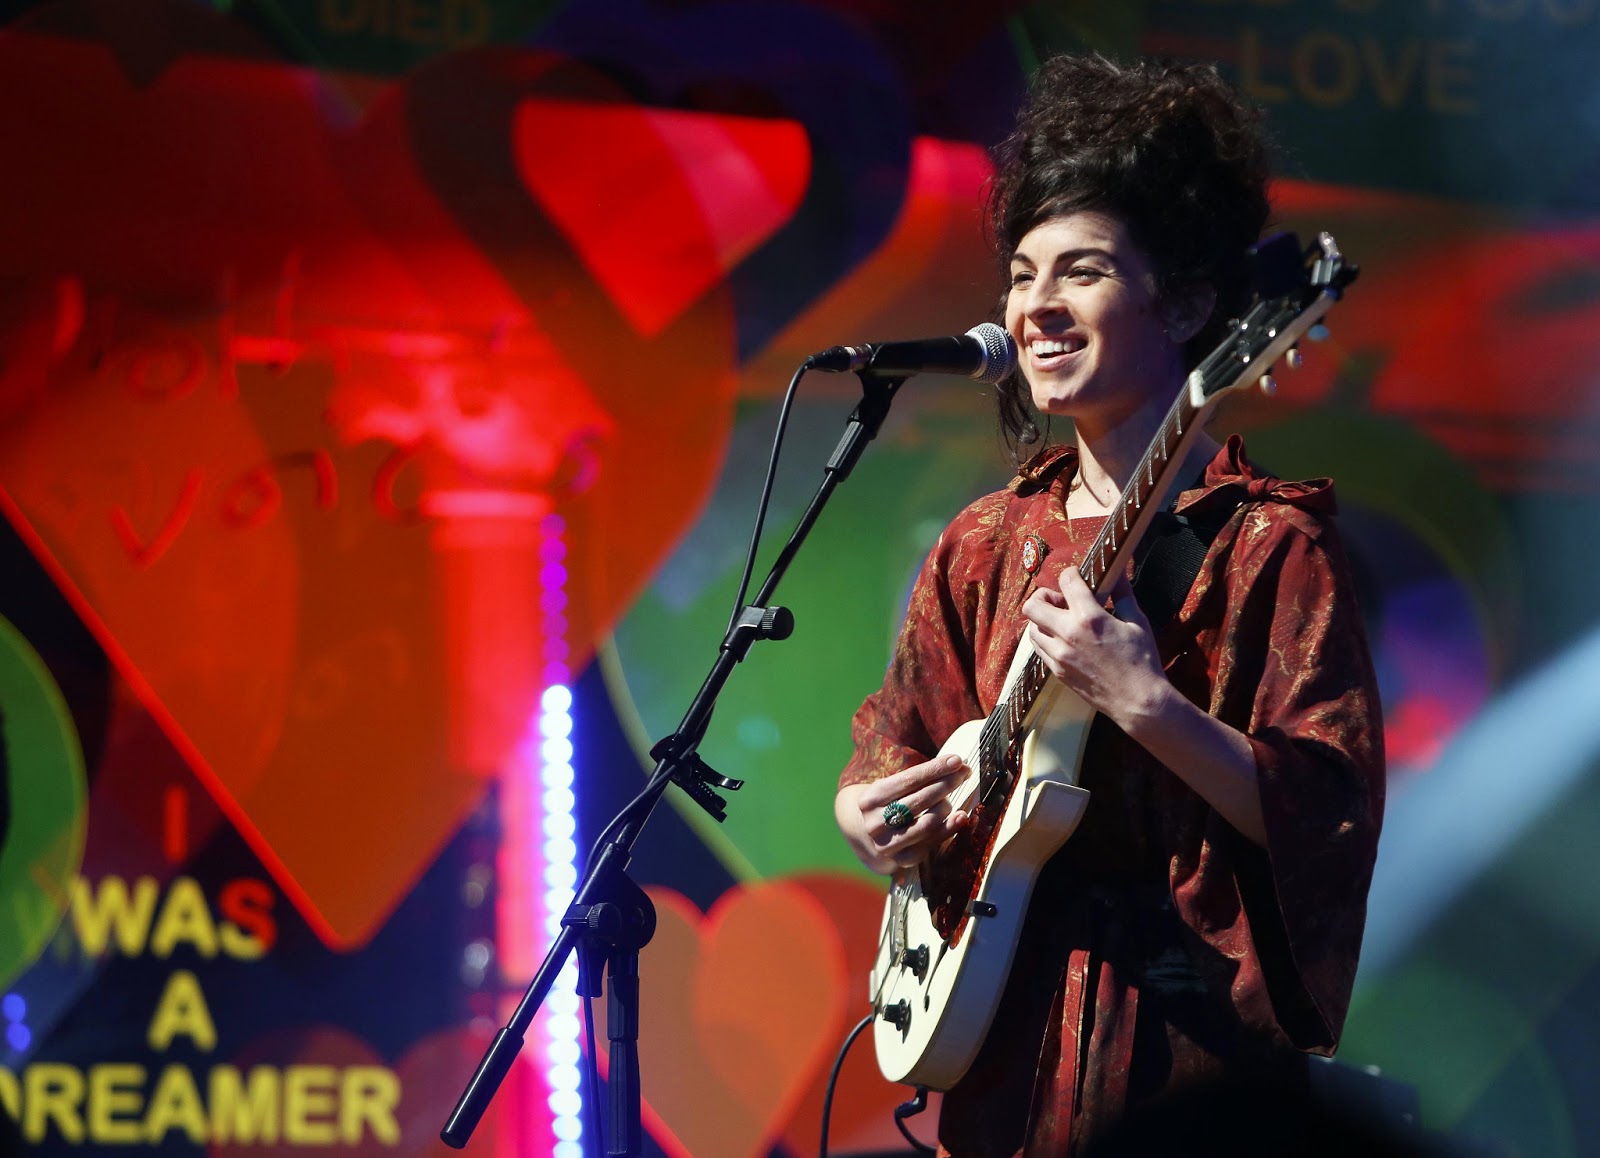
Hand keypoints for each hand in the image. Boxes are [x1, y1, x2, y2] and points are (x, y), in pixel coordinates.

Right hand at [835, 753, 969, 874]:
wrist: (871, 836)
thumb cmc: (889, 804)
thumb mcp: (893, 788)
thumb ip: (921, 778)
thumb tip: (958, 765)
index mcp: (870, 799)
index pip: (908, 780)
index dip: (935, 769)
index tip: (956, 760)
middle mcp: (875, 823)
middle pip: (919, 800)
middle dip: (946, 784)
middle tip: (963, 773)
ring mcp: (887, 844)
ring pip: (927, 823)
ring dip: (946, 806)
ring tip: (951, 798)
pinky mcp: (902, 859)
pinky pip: (931, 843)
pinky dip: (949, 828)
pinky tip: (961, 816)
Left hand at [1021, 568, 1170, 728]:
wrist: (1137, 701)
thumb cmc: (1142, 660)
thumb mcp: (1137, 622)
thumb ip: (1123, 594)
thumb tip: (1117, 573)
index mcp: (1089, 618)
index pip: (1066, 582)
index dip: (1071, 574)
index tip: (1077, 577)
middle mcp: (1067, 634)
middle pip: (1032, 605)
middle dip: (1043, 596)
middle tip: (1061, 601)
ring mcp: (1058, 655)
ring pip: (1031, 628)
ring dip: (1042, 619)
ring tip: (1061, 621)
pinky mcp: (1057, 672)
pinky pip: (1039, 648)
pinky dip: (1046, 639)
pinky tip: (1063, 639)